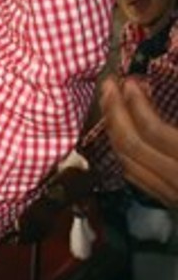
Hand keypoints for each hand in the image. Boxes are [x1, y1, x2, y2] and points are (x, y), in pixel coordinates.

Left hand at [100, 76, 177, 207]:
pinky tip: (119, 132)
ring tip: (110, 103)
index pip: (154, 131)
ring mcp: (173, 197)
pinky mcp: (170, 203)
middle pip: (132, 146)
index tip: (130, 82)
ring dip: (114, 129)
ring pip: (128, 163)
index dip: (138, 104)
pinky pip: (136, 176)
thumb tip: (154, 76)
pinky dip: (123, 152)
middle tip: (109, 86)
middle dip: (116, 112)